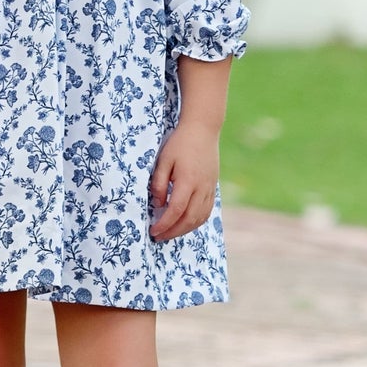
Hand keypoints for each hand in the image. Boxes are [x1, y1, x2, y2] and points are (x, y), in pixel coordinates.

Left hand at [149, 121, 219, 240]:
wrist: (203, 130)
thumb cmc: (179, 143)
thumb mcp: (163, 160)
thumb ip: (159, 183)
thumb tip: (157, 205)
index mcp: (188, 180)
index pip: (176, 210)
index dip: (164, 224)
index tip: (153, 230)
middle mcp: (201, 188)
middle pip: (189, 219)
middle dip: (173, 232)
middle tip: (158, 237)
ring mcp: (209, 189)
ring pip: (199, 218)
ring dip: (184, 230)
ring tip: (169, 233)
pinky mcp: (213, 188)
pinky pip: (206, 211)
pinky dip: (195, 222)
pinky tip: (184, 223)